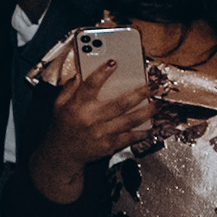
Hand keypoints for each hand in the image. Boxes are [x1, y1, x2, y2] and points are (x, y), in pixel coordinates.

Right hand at [30, 56, 155, 193]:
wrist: (63, 154)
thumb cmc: (62, 127)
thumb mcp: (58, 104)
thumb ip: (69, 88)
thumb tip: (79, 74)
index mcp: (78, 106)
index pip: (90, 85)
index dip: (102, 73)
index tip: (113, 62)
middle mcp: (92, 119)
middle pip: (119, 104)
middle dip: (139, 93)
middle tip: (152, 86)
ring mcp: (102, 133)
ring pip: (129, 121)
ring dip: (146, 112)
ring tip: (158, 104)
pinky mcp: (110, 145)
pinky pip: (130, 138)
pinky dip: (143, 133)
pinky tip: (153, 128)